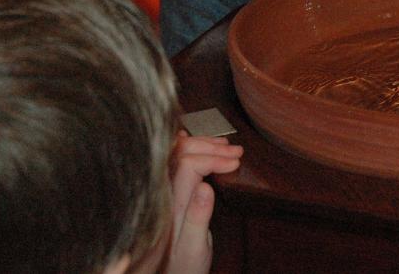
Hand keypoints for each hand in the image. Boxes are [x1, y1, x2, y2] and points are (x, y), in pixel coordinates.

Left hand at [162, 133, 242, 273]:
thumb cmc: (182, 268)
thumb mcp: (195, 249)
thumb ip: (198, 218)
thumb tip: (206, 186)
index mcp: (171, 206)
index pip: (189, 165)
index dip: (214, 158)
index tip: (236, 162)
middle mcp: (162, 194)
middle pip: (181, 153)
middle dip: (210, 146)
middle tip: (236, 150)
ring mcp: (162, 193)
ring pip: (176, 155)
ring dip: (202, 146)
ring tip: (225, 145)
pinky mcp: (164, 195)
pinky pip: (170, 162)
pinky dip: (185, 149)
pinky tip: (188, 139)